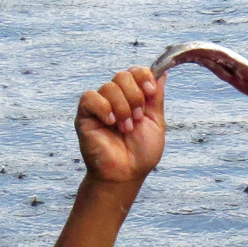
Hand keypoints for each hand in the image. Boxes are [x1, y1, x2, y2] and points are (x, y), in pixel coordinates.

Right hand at [75, 65, 164, 183]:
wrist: (126, 174)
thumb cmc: (141, 154)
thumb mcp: (156, 122)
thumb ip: (157, 97)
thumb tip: (162, 73)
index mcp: (133, 98)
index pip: (135, 72)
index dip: (143, 76)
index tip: (150, 92)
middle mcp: (116, 99)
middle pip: (122, 75)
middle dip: (134, 96)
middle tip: (137, 118)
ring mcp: (100, 106)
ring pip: (109, 87)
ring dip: (122, 108)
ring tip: (125, 128)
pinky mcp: (85, 115)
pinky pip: (90, 97)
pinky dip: (103, 108)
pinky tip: (110, 123)